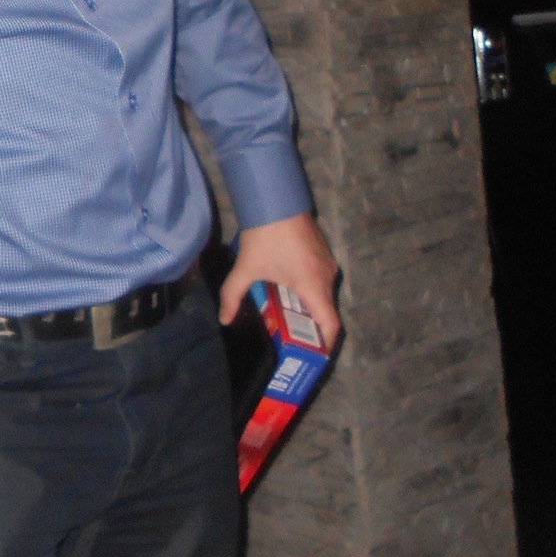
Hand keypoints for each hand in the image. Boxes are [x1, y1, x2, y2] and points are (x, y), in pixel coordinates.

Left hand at [218, 212, 340, 349]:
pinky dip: (311, 293)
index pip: (331, 324)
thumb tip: (225, 319)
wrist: (276, 200)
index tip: (314, 356)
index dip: (326, 344)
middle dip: (313, 329)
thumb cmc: (264, 237)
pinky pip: (322, 281)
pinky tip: (291, 295)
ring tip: (291, 320)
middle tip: (295, 342)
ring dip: (311, 309)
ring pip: (324, 296)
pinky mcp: (324, 253)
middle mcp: (327, 277)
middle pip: (326, 311)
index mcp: (313, 285)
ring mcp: (328, 264)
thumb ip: (233, 296)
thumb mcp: (245, 269)